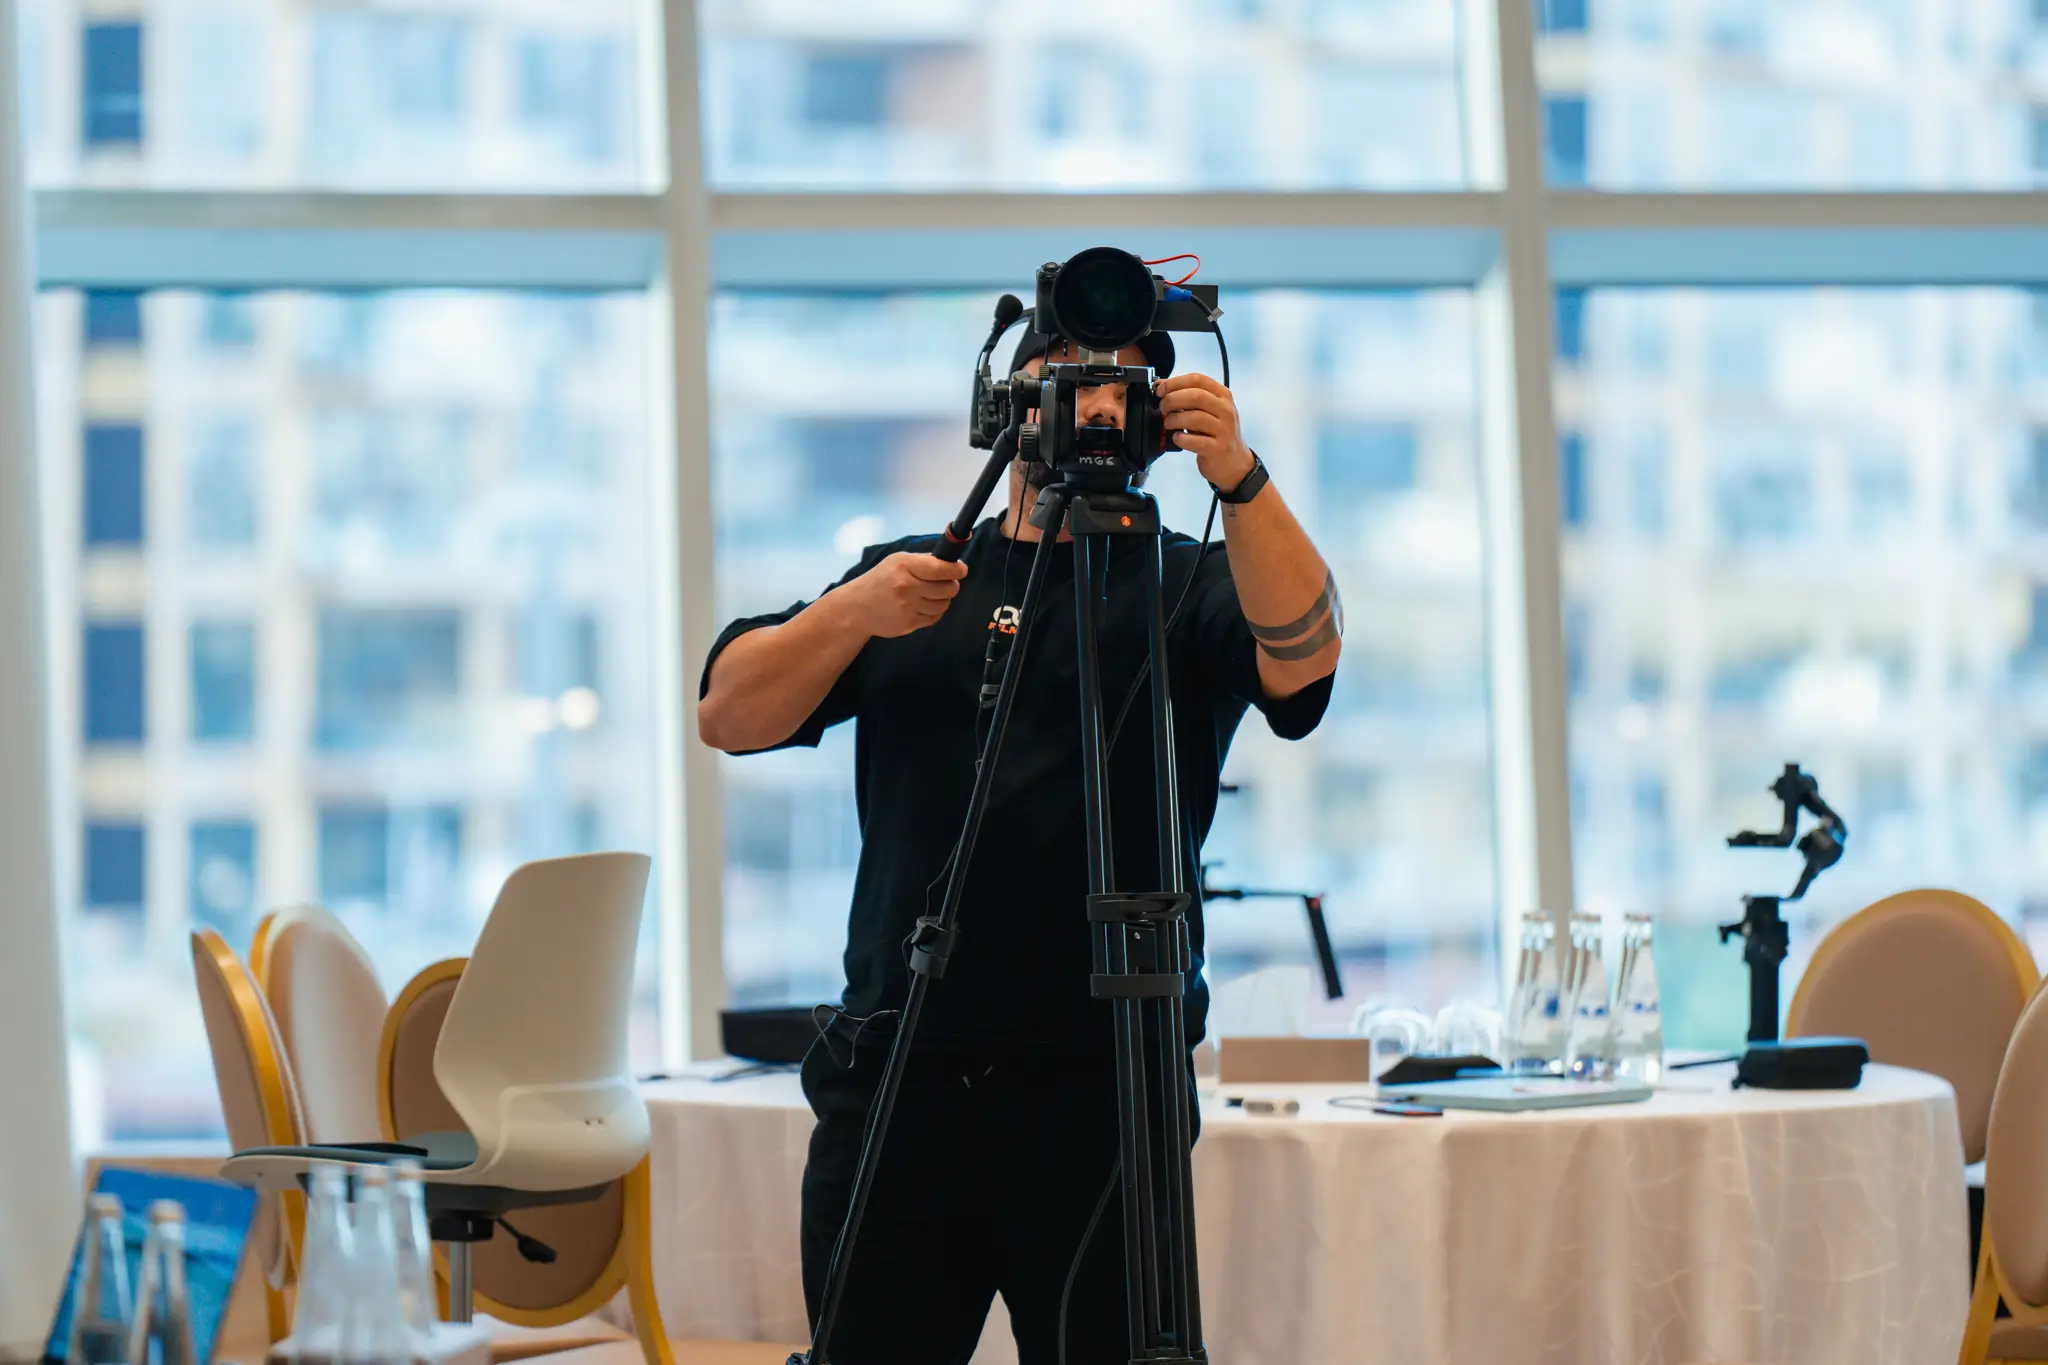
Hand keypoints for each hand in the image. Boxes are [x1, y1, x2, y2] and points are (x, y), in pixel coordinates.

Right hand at [832, 552, 968, 638]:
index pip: (941, 568)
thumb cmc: (880, 580)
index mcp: (904, 566)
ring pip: (943, 605)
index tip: (961, 569)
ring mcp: (907, 607)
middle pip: (947, 588)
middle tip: (950, 583)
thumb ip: (923, 561)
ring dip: (944, 599)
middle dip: (952, 585)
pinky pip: (934, 618)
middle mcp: (906, 586)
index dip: (957, 569)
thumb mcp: (896, 562)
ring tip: (935, 594)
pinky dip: (935, 612)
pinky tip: (925, 605)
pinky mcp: (908, 624)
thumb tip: (951, 562)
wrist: (857, 608)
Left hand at [1156, 373, 1255, 490]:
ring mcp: (1224, 430)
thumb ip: (1188, 397)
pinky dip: (1180, 438)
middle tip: (1162, 408)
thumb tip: (1162, 386)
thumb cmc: (1217, 434)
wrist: (1235, 463)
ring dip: (1174, 419)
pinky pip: (1194, 440)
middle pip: (1195, 396)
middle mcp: (1226, 410)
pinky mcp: (1218, 449)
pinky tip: (1178, 438)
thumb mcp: (1209, 411)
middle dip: (1172, 400)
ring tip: (1168, 424)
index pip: (1197, 379)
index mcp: (1223, 395)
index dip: (1174, 382)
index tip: (1161, 389)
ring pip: (1194, 417)